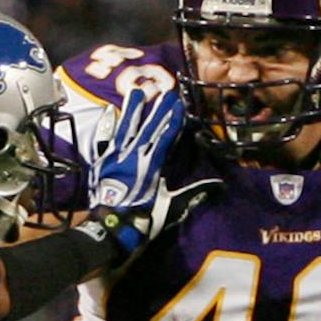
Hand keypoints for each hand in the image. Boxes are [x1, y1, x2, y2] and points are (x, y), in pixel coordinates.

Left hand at [82, 86, 216, 258]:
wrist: (110, 228)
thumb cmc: (142, 219)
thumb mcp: (170, 207)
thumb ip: (192, 193)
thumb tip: (217, 185)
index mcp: (151, 165)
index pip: (165, 137)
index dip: (172, 120)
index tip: (179, 105)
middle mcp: (133, 155)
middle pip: (148, 128)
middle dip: (159, 110)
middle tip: (167, 93)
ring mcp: (116, 156)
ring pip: (126, 128)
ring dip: (133, 110)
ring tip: (137, 92)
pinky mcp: (102, 161)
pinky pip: (106, 138)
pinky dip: (108, 125)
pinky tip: (109, 112)